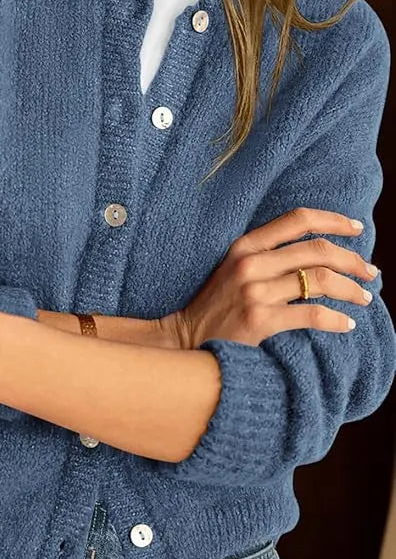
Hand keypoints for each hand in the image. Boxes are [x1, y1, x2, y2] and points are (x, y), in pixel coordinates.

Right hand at [159, 206, 377, 349]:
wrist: (187, 338)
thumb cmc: (218, 304)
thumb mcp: (236, 268)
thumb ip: (268, 256)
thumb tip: (320, 254)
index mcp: (246, 245)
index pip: (297, 220)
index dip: (332, 220)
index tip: (356, 228)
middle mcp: (251, 263)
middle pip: (316, 250)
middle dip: (352, 259)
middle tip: (370, 272)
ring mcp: (255, 291)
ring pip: (319, 280)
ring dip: (350, 289)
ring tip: (364, 298)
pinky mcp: (259, 320)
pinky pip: (311, 313)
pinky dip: (336, 319)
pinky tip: (346, 324)